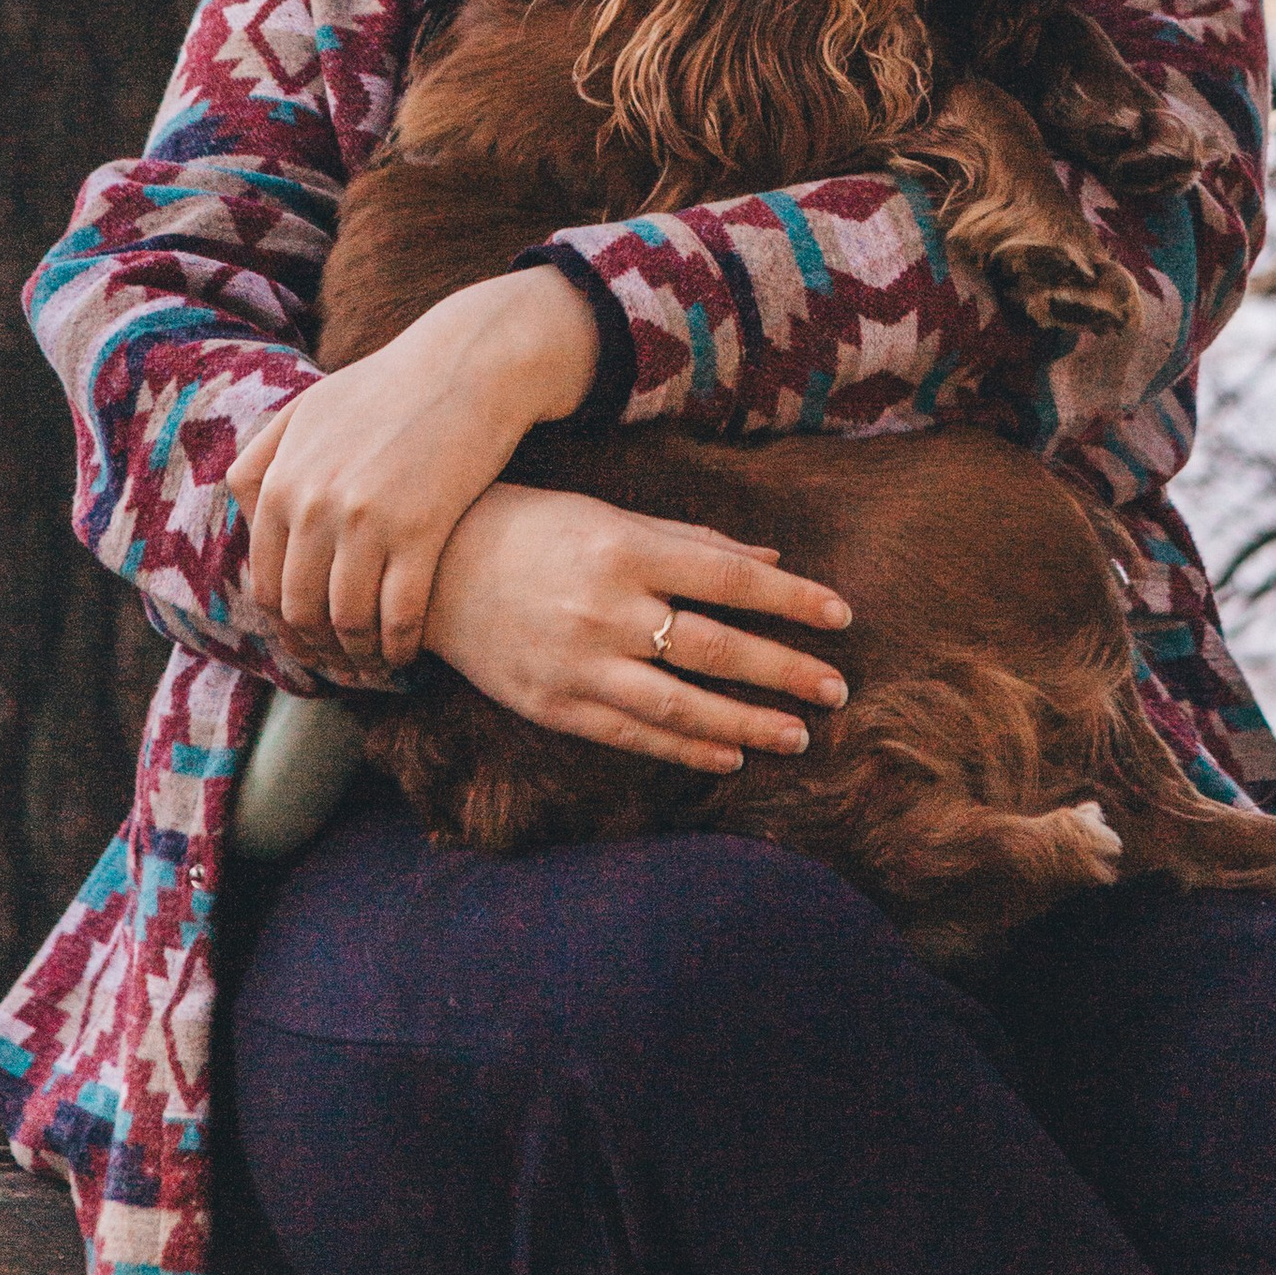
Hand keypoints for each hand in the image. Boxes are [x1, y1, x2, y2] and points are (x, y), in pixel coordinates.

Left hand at [226, 267, 602, 677]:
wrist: (469, 362)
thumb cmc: (392, 386)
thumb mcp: (312, 407)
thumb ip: (266, 457)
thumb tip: (243, 510)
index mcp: (283, 481)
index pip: (267, 582)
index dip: (287, 625)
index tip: (310, 642)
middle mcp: (314, 503)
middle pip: (302, 608)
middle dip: (319, 648)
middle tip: (342, 663)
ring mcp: (366, 518)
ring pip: (347, 619)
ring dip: (359, 654)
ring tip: (374, 663)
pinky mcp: (419, 528)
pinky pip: (398, 613)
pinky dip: (399, 645)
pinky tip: (407, 652)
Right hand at [423, 482, 851, 773]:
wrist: (433, 570)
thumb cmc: (535, 530)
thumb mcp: (612, 518)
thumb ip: (692, 542)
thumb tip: (771, 559)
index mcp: (625, 548)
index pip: (730, 578)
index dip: (791, 598)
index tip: (842, 616)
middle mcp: (605, 608)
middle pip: (714, 647)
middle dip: (783, 671)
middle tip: (838, 688)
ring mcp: (578, 663)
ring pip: (679, 703)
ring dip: (746, 723)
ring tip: (797, 734)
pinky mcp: (553, 705)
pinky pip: (632, 734)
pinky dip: (686, 747)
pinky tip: (729, 755)